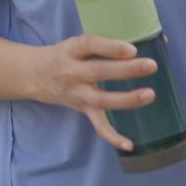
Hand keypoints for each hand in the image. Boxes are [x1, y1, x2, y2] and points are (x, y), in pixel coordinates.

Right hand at [33, 34, 157, 152]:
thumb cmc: (65, 54)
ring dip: (126, 99)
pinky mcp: (82, 108)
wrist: (33, 74)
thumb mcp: (76, 43)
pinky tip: (129, 145)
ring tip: (150, 95)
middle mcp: (72, 72)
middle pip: (98, 71)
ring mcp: (77, 93)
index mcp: (72, 50)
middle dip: (126, 70)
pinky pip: (97, 125)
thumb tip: (152, 40)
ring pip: (101, 99)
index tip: (132, 49)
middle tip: (151, 65)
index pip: (89, 45)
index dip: (110, 47)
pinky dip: (112, 136)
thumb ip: (106, 43)